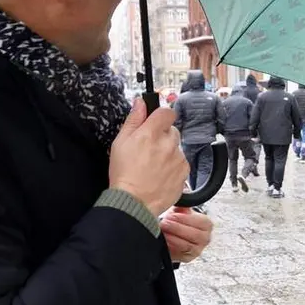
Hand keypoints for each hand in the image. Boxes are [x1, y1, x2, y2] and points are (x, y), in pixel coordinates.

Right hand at [109, 98, 189, 216]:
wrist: (134, 202)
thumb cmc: (124, 173)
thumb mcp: (120, 142)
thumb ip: (134, 120)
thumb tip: (140, 103)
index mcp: (151, 134)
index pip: (167, 112)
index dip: (161, 116)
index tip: (156, 122)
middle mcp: (168, 144)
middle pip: (172, 130)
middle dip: (162, 136)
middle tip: (149, 149)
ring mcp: (178, 158)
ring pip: (176, 147)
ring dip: (168, 152)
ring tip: (153, 165)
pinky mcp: (184, 171)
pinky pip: (181, 162)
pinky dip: (173, 165)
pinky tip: (160, 173)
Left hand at [161, 207, 213, 262]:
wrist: (174, 234)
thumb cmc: (179, 221)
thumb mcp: (181, 211)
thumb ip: (182, 205)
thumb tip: (181, 194)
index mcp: (207, 225)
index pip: (201, 222)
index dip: (185, 219)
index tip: (172, 215)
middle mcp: (205, 238)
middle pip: (194, 235)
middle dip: (177, 228)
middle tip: (164, 223)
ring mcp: (197, 250)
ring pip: (186, 245)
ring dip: (172, 238)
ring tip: (162, 231)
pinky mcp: (187, 258)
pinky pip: (179, 254)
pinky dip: (170, 247)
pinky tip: (163, 241)